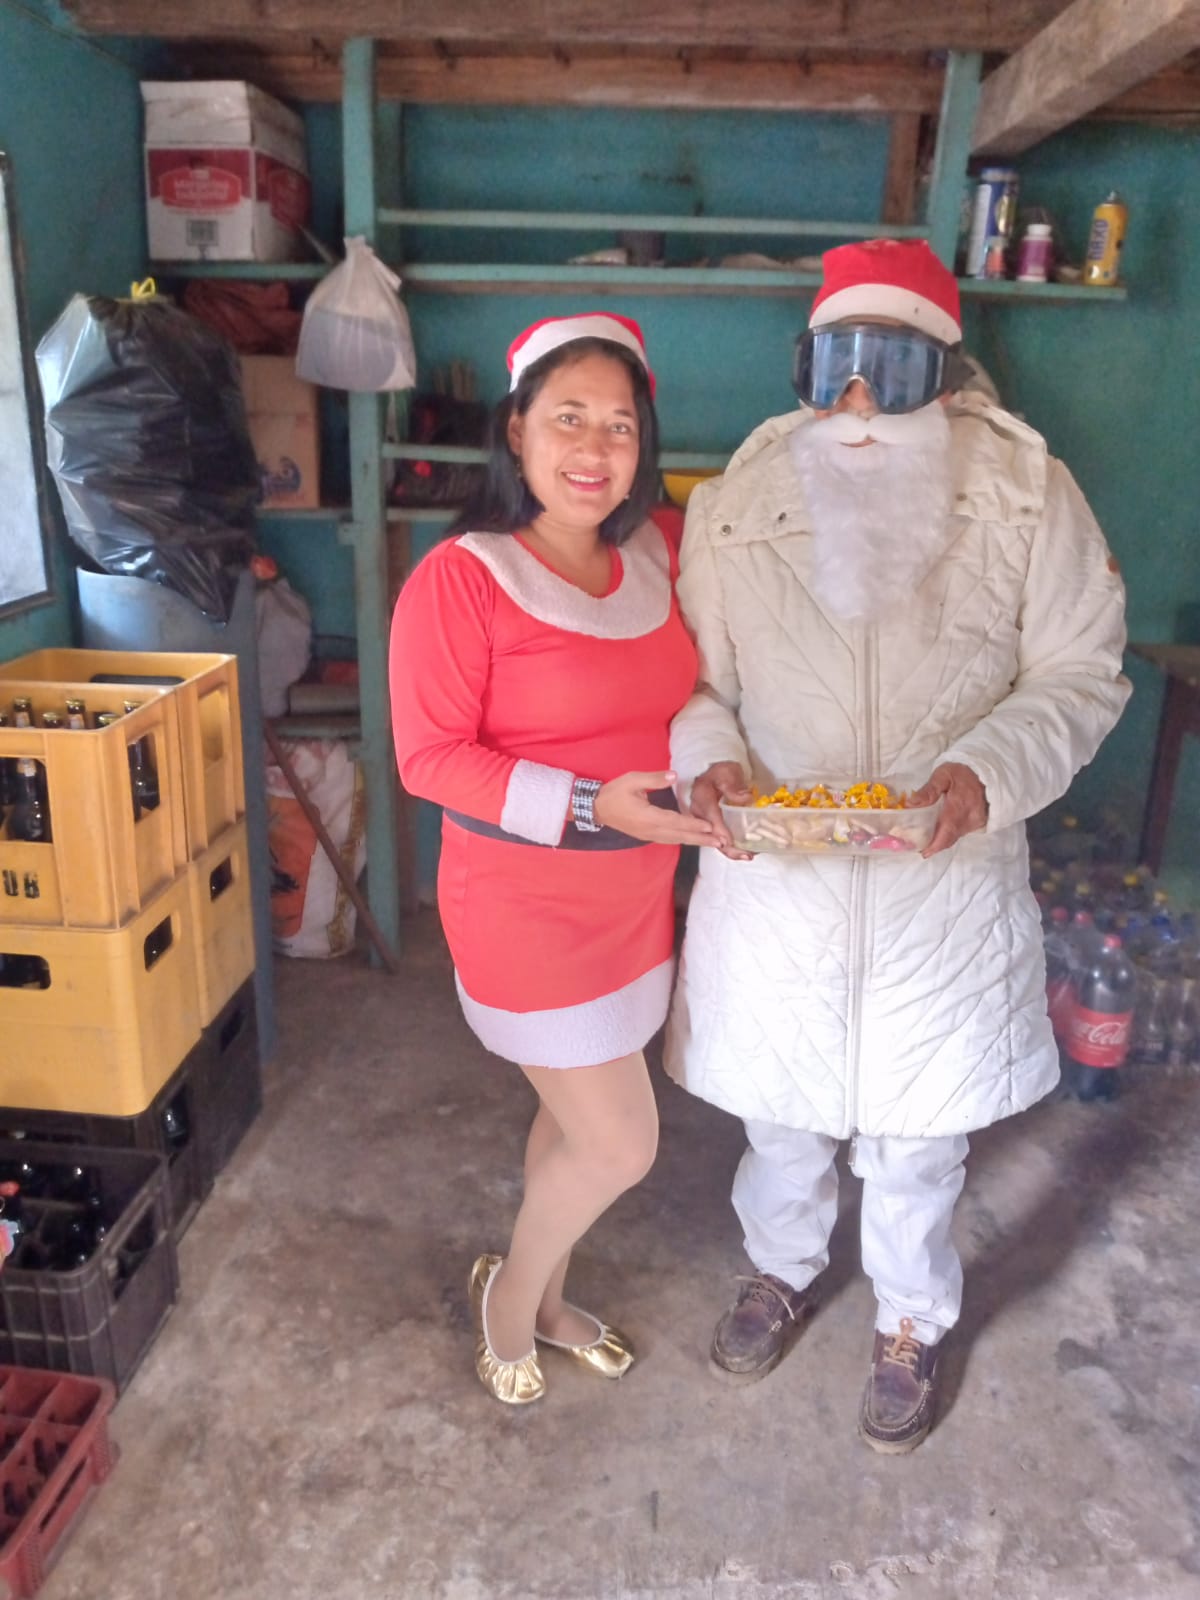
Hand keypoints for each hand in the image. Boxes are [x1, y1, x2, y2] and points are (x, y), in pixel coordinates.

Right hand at [593, 771, 717, 846]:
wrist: (597, 808)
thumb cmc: (615, 792)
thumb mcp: (632, 780)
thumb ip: (654, 779)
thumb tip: (674, 776)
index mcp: (647, 816)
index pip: (674, 821)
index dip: (693, 825)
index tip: (710, 826)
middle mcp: (650, 829)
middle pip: (679, 835)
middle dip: (700, 839)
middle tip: (720, 842)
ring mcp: (649, 835)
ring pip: (676, 839)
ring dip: (695, 841)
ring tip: (713, 843)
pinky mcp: (648, 836)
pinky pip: (670, 839)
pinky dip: (684, 839)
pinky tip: (695, 839)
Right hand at [689, 760, 754, 860]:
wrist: (714, 777)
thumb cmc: (721, 774)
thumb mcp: (727, 773)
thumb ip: (733, 785)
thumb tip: (745, 797)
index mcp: (701, 797)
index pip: (710, 816)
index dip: (719, 830)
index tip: (728, 841)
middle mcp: (698, 813)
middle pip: (710, 834)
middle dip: (727, 847)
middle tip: (746, 854)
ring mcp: (702, 822)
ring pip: (713, 841)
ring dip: (731, 851)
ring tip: (748, 855)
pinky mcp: (708, 827)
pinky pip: (718, 840)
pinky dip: (731, 848)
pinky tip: (744, 852)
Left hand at [909, 762, 987, 856]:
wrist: (985, 773)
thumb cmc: (962, 773)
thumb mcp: (943, 775)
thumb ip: (928, 790)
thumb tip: (911, 803)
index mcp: (958, 807)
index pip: (947, 832)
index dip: (935, 845)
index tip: (924, 852)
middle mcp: (968, 818)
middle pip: (949, 839)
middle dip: (934, 846)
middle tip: (920, 848)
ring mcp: (974, 822)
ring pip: (955, 837)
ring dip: (941, 841)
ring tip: (926, 841)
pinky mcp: (977, 822)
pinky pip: (961, 832)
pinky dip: (949, 834)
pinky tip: (939, 832)